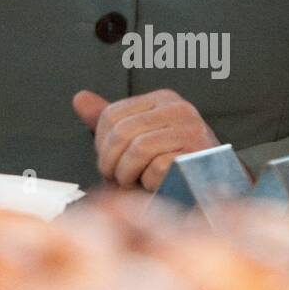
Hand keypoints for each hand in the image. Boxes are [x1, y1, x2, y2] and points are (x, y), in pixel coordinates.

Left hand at [72, 89, 220, 190]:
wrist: (209, 191)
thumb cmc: (170, 166)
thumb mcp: (137, 139)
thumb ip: (110, 122)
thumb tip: (79, 98)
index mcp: (162, 100)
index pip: (111, 115)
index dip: (101, 144)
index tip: (108, 163)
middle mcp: (179, 109)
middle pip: (122, 131)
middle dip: (111, 162)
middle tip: (115, 178)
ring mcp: (193, 131)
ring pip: (138, 149)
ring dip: (128, 174)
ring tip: (133, 182)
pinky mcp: (200, 156)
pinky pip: (158, 167)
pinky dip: (150, 183)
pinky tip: (156, 185)